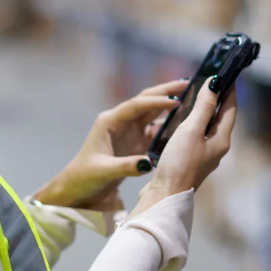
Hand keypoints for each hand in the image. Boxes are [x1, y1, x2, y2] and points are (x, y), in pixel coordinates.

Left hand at [32, 79, 187, 208]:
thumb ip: (125, 166)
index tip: (175, 100)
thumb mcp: (103, 171)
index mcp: (110, 121)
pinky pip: (155, 129)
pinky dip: (169, 124)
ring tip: (192, 97)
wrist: (78, 187)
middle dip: (166, 91)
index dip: (155, 101)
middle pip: (146, 101)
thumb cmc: (84, 176)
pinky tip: (185, 122)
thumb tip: (149, 163)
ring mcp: (129, 130)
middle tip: (188, 83)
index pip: (135, 106)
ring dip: (169, 105)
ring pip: (152, 112)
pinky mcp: (135, 141)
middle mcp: (121, 121)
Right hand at [128, 77, 237, 218]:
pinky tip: (180, 120)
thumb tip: (215, 84)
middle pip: (220, 118)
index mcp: (221, 140)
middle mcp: (215, 148)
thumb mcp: (191, 130)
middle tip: (210, 80)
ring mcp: (202, 156)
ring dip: (203, 111)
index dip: (229, 91)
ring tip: (196, 95)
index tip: (227, 73)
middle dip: (217, 99)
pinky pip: (194, 136)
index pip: (230, 109)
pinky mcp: (189, 161)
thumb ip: (204, 107)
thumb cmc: (180, 163)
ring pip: (206, 127)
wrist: (165, 196)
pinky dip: (191, 123)